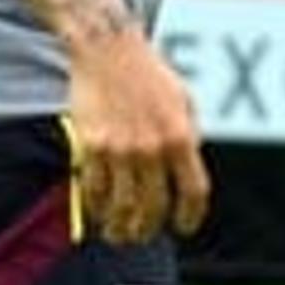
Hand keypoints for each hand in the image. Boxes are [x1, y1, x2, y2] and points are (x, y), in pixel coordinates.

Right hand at [65, 28, 211, 242]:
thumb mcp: (184, 102)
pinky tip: (98, 213)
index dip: (190, 217)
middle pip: (155, 207)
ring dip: (120, 228)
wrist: (108, 49)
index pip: (193, 192)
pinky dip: (96, 208)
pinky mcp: (91, 146)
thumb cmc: (149, 74)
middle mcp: (151, 146)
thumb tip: (186, 179)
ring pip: (121, 206)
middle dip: (149, 229)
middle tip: (144, 235)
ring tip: (119, 234)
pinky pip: (94, 190)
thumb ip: (188, 140)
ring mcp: (119, 148)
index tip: (183, 227)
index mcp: (180, 136)